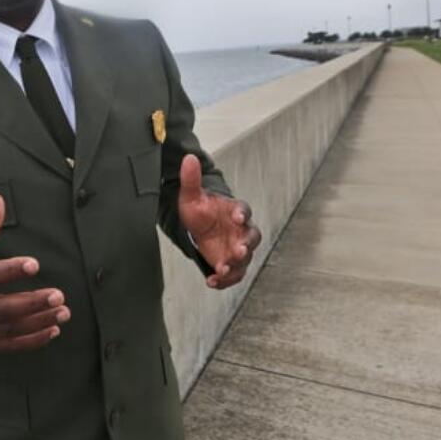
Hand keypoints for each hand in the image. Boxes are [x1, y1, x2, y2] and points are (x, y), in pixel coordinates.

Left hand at [177, 154, 261, 288]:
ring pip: (245, 259)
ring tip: (222, 270)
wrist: (198, 227)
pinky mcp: (231, 263)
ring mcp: (238, 248)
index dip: (242, 213)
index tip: (237, 216)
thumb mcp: (191, 195)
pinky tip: (211, 281)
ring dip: (236, 265)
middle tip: (238, 250)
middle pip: (252, 237)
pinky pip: (233, 274)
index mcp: (235, 211)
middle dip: (246, 245)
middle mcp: (241, 230)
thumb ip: (191, 179)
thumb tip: (188, 158)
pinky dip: (225, 280)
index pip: (244, 210)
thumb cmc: (200, 210)